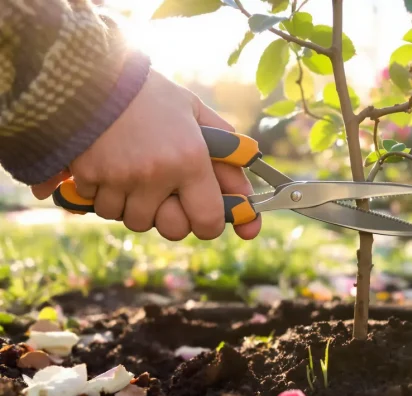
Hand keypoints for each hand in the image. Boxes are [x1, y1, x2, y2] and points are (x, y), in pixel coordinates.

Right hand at [31, 69, 261, 240]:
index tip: (205, 216)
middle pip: (171, 229)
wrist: (93, 73)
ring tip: (134, 174)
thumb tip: (246, 194)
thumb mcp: (196, 113)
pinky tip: (109, 168)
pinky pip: (100, 206)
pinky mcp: (88, 176)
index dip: (209, 225)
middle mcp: (158, 173)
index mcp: (190, 159)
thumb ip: (226, 153)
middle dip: (171, 217)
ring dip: (135, 206)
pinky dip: (105, 195)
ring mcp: (120, 177)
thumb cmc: (151, 94)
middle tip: (165, 194)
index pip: (208, 221)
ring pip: (132, 220)